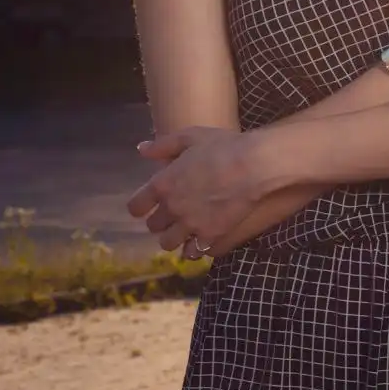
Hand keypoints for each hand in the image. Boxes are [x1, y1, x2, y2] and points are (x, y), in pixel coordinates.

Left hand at [126, 126, 265, 257]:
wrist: (253, 166)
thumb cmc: (222, 146)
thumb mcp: (190, 136)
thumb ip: (163, 145)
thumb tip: (142, 149)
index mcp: (162, 184)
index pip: (136, 206)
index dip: (141, 206)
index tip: (149, 205)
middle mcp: (171, 208)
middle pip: (153, 226)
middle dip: (160, 221)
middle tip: (173, 215)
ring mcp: (190, 224)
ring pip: (168, 243)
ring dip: (174, 237)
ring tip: (185, 230)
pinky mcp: (210, 236)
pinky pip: (192, 253)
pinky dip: (193, 248)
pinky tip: (200, 239)